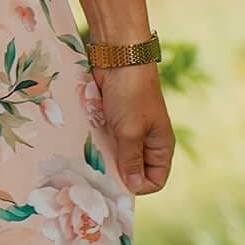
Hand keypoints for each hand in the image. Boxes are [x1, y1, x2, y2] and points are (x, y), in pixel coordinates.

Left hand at [95, 63, 173, 195]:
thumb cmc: (130, 94)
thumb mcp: (130, 131)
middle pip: (134, 171)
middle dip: (118, 174)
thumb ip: (130, 160)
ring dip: (105, 158)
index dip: (138, 186)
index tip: (116, 183)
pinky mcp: (113, 120)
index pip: (155, 180)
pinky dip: (96, 144)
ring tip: (89, 160)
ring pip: (117, 156)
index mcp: (161, 145)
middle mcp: (147, 140)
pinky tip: (84, 145)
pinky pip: (106, 140)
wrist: (118, 56)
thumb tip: (132, 187)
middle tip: (98, 175)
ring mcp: (129, 130)